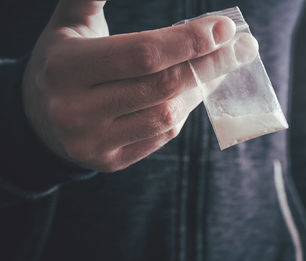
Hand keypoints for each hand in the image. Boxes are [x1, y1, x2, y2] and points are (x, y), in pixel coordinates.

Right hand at [22, 0, 258, 171]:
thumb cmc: (62, 64)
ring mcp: (95, 143)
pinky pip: (161, 137)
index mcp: (66, 69)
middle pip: (163, 87)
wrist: (38, 119)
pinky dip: (182, 112)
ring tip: (215, 69)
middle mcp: (77, 111)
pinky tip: (189, 94)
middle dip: (210, 64)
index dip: (190, 40)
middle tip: (240, 48)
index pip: (143, 54)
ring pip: (168, 116)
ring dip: (199, 89)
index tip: (224, 28)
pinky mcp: (110, 162)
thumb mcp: (70, 26)